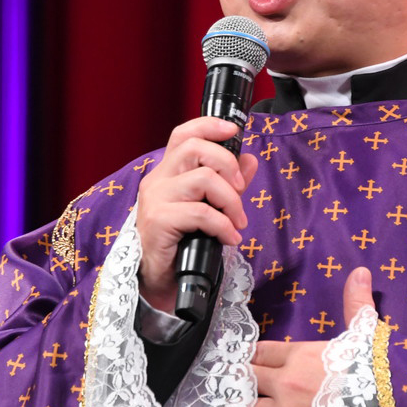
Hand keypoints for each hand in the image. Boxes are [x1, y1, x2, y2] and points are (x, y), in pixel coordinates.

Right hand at [136, 116, 258, 313]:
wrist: (160, 280)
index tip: (234, 130)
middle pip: (195, 147)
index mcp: (168, 172)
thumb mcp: (210, 208)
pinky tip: (229, 238)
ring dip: (231, 202)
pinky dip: (223, 226)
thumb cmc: (183, 243)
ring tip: (238, 223)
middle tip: (240, 191)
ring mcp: (156, 199)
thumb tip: (250, 160)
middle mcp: (158, 180)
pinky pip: (201, 213)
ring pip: (203, 179)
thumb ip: (229, 183)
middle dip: (228, 165)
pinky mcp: (159, 220)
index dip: (209, 125)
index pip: (183, 134)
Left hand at [250, 267, 375, 406]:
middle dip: (239, 381)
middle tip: (231, 385)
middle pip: (246, 378)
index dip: (249, 355)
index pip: (259, 351)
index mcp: (298, 354)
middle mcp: (284, 382)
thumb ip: (356, 303)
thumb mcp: (365, 332)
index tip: (241, 359)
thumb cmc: (376, 369)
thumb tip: (361, 272)